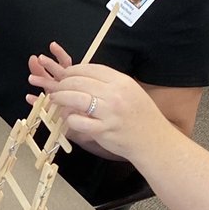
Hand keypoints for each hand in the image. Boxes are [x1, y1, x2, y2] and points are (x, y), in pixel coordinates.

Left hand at [27, 42, 167, 160]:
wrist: (154, 140)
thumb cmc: (141, 117)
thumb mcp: (130, 91)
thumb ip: (109, 84)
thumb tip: (84, 77)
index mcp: (122, 81)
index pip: (90, 69)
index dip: (72, 70)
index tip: (64, 74)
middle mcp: (115, 94)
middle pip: (79, 81)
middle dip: (62, 84)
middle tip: (55, 89)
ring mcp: (109, 112)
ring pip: (75, 98)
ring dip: (60, 98)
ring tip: (55, 100)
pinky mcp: (103, 130)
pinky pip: (77, 121)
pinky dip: (69, 119)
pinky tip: (69, 119)